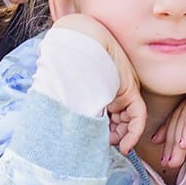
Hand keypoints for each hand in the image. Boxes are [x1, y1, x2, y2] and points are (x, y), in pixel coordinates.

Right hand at [55, 13, 146, 152]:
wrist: (79, 38)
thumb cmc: (67, 60)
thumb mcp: (68, 85)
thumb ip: (68, 99)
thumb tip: (47, 117)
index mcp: (99, 90)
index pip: (106, 116)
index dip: (102, 133)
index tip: (94, 144)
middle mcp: (113, 92)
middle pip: (119, 121)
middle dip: (113, 136)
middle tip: (103, 144)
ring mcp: (123, 91)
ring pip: (128, 121)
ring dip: (121, 136)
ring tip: (112, 144)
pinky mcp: (130, 91)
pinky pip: (138, 117)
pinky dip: (134, 133)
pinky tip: (126, 146)